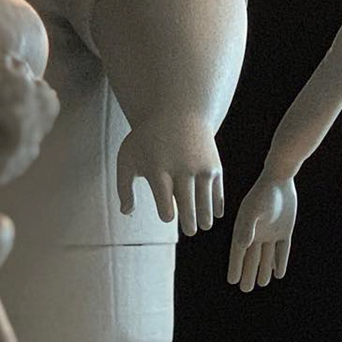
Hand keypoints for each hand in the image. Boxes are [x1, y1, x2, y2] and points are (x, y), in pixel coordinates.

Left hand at [115, 112, 223, 236]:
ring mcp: (201, 169)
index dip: (167, 215)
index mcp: (159, 171)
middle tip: (190, 231)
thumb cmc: (148, 138)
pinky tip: (215, 214)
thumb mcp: (128, 157)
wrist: (178, 110)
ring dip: (205, 218)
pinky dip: (218, 205)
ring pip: (206, 204)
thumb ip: (123, 186)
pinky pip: (218, 192)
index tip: (167, 216)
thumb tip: (126, 212)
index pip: (166, 206)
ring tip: (203, 225)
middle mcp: (182, 171)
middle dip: (189, 224)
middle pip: (189, 209)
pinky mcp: (215, 166)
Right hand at [226, 175, 295, 290]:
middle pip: (252, 258)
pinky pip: (282, 249)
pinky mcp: (285, 230)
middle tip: (245, 289)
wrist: (280, 179)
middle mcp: (257, 233)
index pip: (239, 253)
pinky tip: (278, 272)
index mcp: (245, 229)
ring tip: (260, 284)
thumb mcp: (254, 210)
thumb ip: (247, 227)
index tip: (232, 281)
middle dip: (248, 273)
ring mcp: (271, 232)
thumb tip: (242, 245)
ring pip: (266, 256)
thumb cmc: (264, 193)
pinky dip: (280, 261)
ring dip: (264, 270)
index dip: (235, 267)